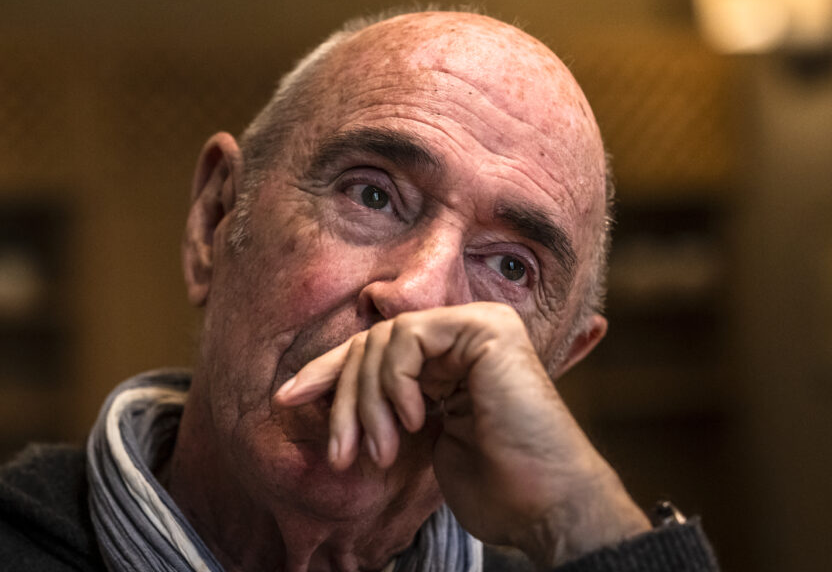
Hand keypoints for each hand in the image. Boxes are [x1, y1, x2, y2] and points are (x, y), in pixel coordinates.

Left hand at [273, 302, 649, 568]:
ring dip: (367, 402)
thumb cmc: (494, 485)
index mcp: (452, 355)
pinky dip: (396, 382)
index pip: (373, 351)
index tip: (286, 399)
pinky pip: (407, 339)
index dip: (326, 373)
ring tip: (382, 453)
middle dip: (343, 400)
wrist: (545, 507)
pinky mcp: (486, 329)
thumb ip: (390, 403)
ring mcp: (479, 324)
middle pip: (371, 344)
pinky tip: (415, 422)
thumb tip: (329, 389)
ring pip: (382, 341)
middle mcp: (465, 331)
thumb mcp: (421, 438)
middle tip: (341, 454)